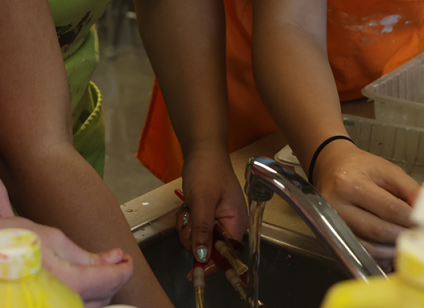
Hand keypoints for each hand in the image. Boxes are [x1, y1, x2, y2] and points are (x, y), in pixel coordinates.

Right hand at [0, 216, 133, 307]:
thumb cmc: (2, 240)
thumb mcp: (50, 236)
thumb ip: (84, 254)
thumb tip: (112, 258)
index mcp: (67, 280)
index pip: (111, 281)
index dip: (124, 269)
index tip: (125, 260)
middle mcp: (58, 303)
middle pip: (102, 299)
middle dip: (111, 280)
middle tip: (111, 262)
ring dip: (96, 293)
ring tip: (93, 273)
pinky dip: (76, 300)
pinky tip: (73, 286)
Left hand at [178, 148, 246, 264]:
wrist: (202, 151)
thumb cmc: (207, 171)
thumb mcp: (203, 200)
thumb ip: (203, 229)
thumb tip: (203, 256)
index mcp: (237, 223)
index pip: (226, 254)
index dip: (212, 264)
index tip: (194, 272)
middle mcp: (229, 225)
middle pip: (209, 249)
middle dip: (193, 238)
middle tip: (188, 219)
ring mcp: (217, 221)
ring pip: (197, 240)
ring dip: (187, 228)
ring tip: (187, 209)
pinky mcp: (207, 216)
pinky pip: (193, 230)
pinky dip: (186, 222)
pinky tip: (186, 208)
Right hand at [312, 142, 418, 265]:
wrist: (332, 167)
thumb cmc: (362, 168)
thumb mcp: (388, 170)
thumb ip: (410, 189)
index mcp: (350, 183)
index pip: (390, 209)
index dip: (412, 219)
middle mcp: (337, 205)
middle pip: (379, 230)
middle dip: (404, 236)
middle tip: (421, 236)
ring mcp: (331, 224)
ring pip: (370, 247)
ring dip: (393, 249)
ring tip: (408, 243)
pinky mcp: (331, 237)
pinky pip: (361, 252)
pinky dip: (380, 256)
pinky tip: (390, 249)